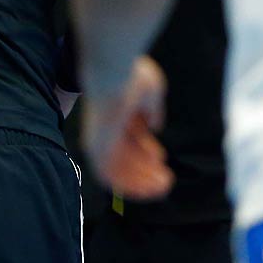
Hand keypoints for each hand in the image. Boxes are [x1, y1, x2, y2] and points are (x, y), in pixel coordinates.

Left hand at [83, 57, 171, 200]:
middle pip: (124, 157)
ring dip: (141, 181)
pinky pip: (110, 177)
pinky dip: (129, 185)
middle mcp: (105, 129)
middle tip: (166, 179)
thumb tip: (155, 126)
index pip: (129, 140)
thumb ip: (152, 108)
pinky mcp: (95, 148)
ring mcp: (98, 138)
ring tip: (164, 186)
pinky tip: (149, 188)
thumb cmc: (131, 76)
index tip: (162, 159)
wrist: (113, 74)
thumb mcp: (150, 90)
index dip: (145, 152)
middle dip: (146, 169)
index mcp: (117, 114)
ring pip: (118, 170)